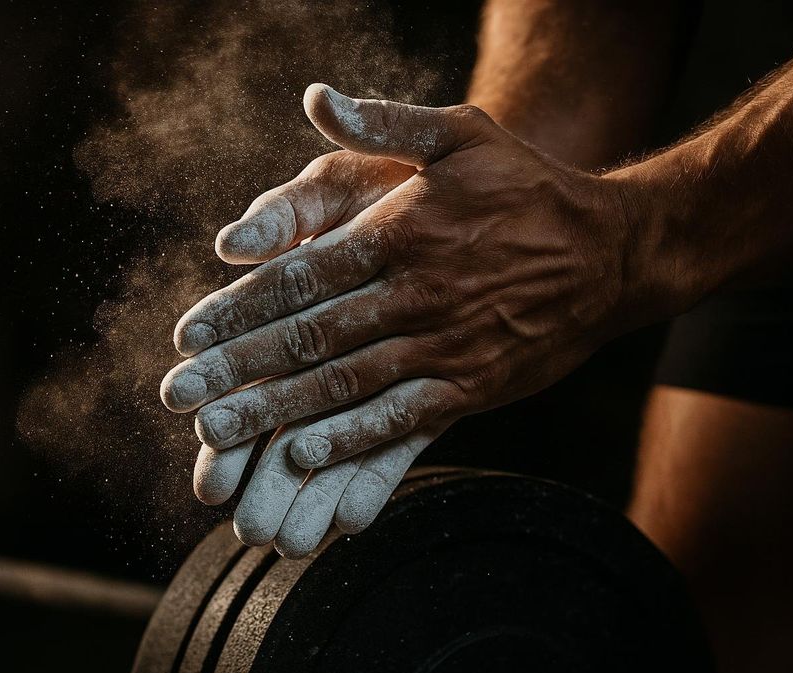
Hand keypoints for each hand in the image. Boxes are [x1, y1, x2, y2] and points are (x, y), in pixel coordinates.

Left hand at [161, 84, 684, 554]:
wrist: (611, 252)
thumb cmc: (528, 186)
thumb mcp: (463, 133)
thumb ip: (385, 123)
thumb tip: (316, 97)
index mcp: (403, 233)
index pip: (301, 276)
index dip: (237, 307)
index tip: (186, 336)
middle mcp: (417, 294)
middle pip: (309, 338)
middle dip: (237, 370)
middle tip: (180, 399)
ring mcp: (446, 345)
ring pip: (345, 384)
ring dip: (276, 412)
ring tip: (217, 436)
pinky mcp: (473, 385)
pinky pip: (402, 419)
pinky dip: (350, 439)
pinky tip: (303, 454)